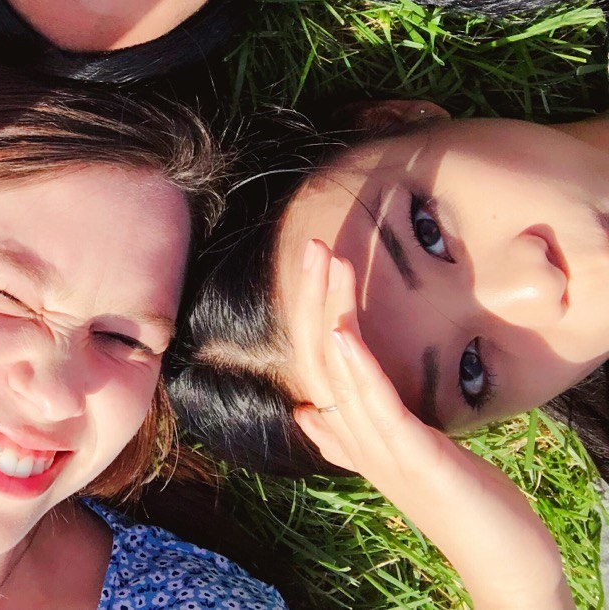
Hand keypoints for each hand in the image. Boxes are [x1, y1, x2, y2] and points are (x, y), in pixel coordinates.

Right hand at [286, 240, 573, 609]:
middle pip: (318, 357)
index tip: (318, 262)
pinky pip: (374, 406)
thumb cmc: (460, 505)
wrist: (500, 562)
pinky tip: (344, 331)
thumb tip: (307, 412)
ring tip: (329, 263)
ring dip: (330, 312)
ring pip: (339, 372)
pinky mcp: (412, 459)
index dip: (311, 310)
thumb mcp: (406, 456)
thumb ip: (352, 435)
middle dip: (314, 297)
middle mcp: (355, 440)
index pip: (317, 362)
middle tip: (315, 244)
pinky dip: (354, 366)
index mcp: (351, 434)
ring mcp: (380, 451)